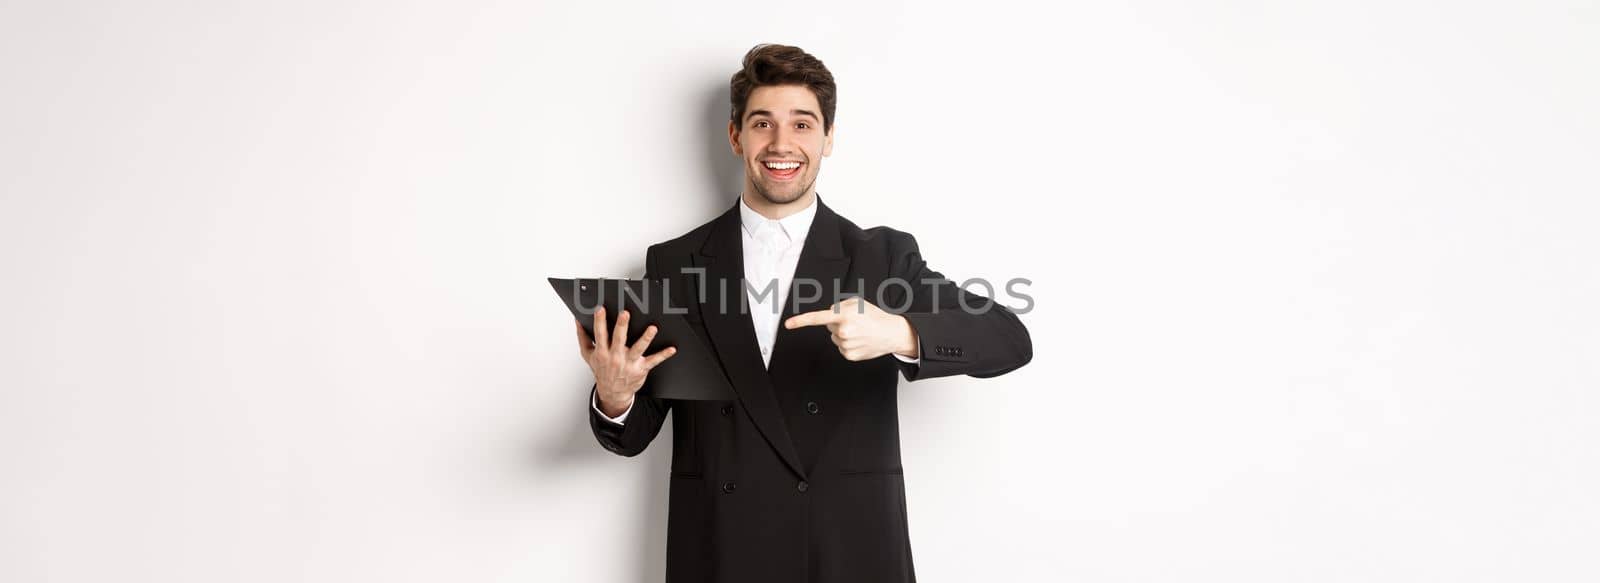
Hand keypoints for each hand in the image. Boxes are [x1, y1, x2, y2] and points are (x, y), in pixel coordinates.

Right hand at [576, 307, 676, 416]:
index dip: (599, 321)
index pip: (600, 334)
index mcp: (602, 352)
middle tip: (625, 314)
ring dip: (646, 338)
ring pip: (638, 348)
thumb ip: (583, 337)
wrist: (612, 392)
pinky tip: (672, 349)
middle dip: (621, 326)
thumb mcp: (588, 355)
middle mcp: (615, 357)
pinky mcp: (641, 368)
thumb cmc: (602, 371)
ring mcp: (629, 363)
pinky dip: (663, 355)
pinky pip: (653, 361)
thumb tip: (577, 320)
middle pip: (619, 339)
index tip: (600, 309)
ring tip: (652, 328)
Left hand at [784, 296, 918, 360]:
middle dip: (838, 323)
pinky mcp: (849, 355)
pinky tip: (860, 341)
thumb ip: (839, 306)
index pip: (817, 318)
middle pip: (828, 326)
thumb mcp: (857, 303)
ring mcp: (845, 345)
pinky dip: (848, 344)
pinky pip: (841, 347)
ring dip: (843, 334)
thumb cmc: (875, 317)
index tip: (788, 324)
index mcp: (843, 315)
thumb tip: (829, 315)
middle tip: (855, 322)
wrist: (892, 333)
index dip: (801, 321)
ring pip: (834, 338)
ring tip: (860, 332)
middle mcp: (843, 331)